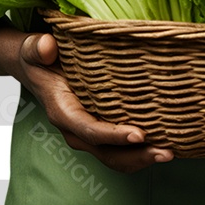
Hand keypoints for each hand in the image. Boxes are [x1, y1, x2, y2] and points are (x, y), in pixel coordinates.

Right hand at [13, 32, 173, 173]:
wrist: (34, 68)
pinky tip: (162, 142)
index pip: (91, 130)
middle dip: (137, 156)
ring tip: (170, 152)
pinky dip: (139, 151)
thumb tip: (48, 46)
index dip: (115, 135)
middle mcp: (76, 129)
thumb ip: (39, 48)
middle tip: (167, 152)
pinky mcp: (98, 130)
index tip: (140, 134)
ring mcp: (87, 134)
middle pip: (108, 153)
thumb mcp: (34, 48)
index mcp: (63, 112)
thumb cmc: (38, 57)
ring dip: (142, 158)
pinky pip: (119, 149)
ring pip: (116, 157)